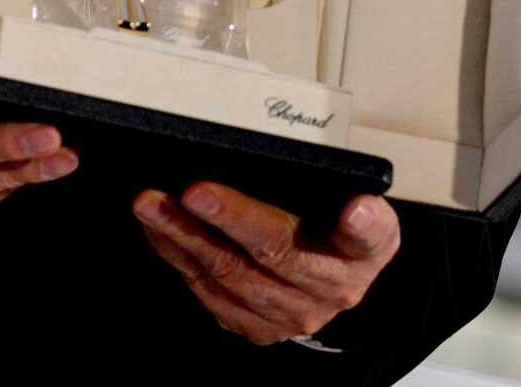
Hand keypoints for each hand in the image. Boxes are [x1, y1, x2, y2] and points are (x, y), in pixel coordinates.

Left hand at [134, 183, 400, 345]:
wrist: (329, 285)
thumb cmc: (337, 233)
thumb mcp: (361, 209)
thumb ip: (356, 200)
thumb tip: (356, 202)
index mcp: (365, 253)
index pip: (368, 238)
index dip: (361, 225)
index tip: (355, 210)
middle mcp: (331, 290)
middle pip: (277, 252)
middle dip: (231, 219)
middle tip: (193, 192)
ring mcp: (290, 315)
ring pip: (230, 274)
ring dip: (185, 236)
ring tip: (153, 204)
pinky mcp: (256, 327)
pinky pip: (208, 291)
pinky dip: (178, 256)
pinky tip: (160, 229)